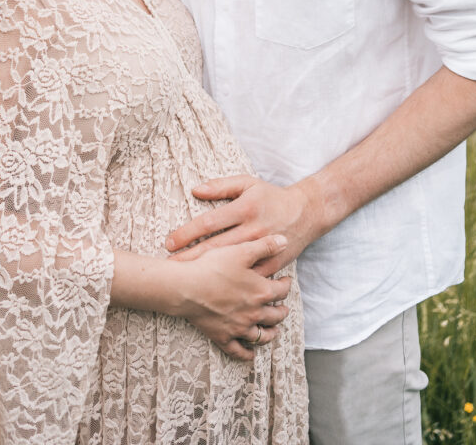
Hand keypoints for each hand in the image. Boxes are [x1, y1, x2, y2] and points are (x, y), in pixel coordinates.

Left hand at [166, 174, 321, 272]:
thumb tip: (195, 190)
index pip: (209, 222)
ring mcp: (263, 249)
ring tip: (186, 281)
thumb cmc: (271, 196)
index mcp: (244, 209)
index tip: (169, 242)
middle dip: (190, 258)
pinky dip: (233, 285)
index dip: (187, 233)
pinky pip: (250, 278)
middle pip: (215, 247)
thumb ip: (221, 186)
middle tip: (169, 266)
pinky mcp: (273, 264)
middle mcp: (252, 230)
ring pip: (230, 266)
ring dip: (207, 273)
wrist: (306, 212)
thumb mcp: (247, 184)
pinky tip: (216, 292)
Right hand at [175, 234, 291, 360]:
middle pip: (275, 316)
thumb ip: (265, 246)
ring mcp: (239, 327)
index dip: (286, 285)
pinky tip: (251, 355)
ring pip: (261, 336)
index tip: (286, 281)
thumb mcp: (241, 251)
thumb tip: (285, 240)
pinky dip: (247, 354)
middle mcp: (254, 313)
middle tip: (283, 308)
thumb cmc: (212, 266)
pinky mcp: (223, 337)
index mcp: (261, 292)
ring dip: (270, 333)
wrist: (186, 287)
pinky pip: (238, 351)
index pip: (282, 291)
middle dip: (281, 311)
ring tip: (274, 331)